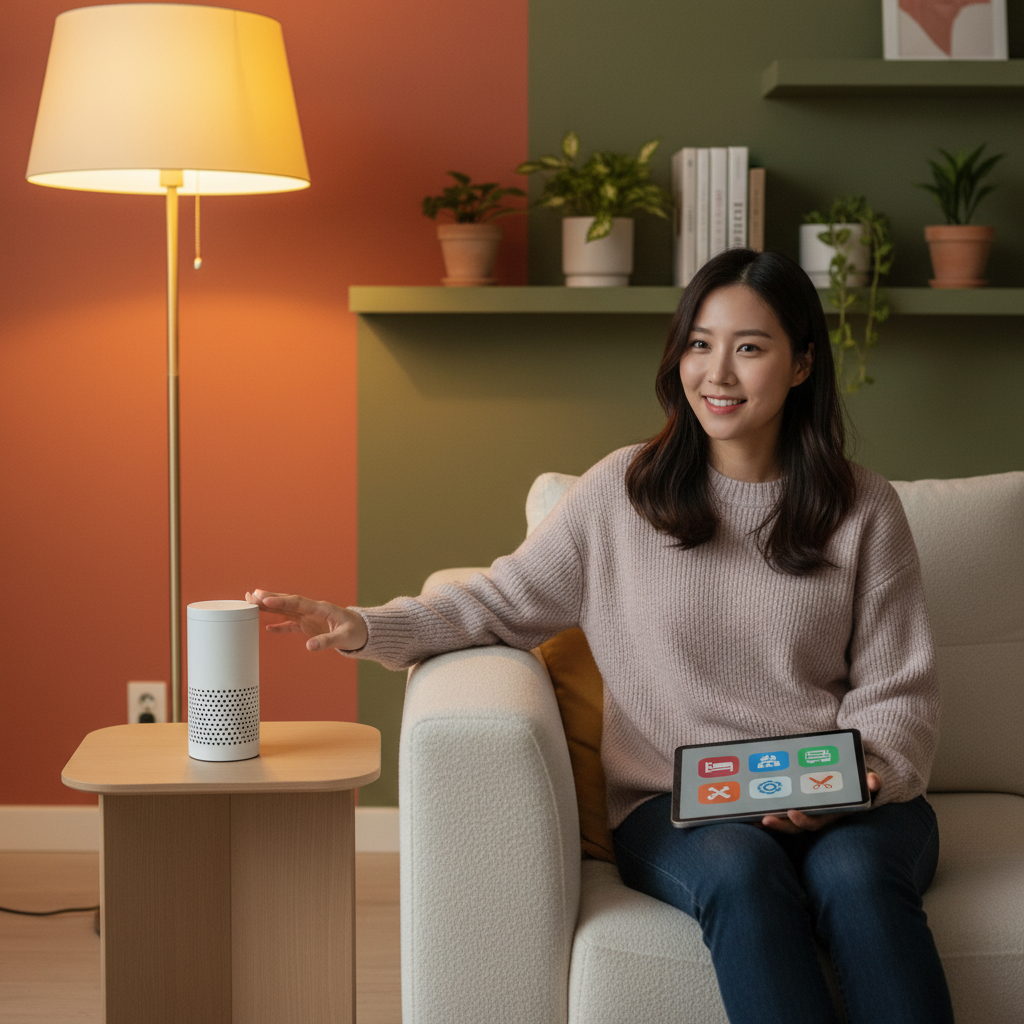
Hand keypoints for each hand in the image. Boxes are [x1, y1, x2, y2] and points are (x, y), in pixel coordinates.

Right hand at [245, 590, 367, 652]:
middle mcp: (312, 610)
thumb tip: (309, 646)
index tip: (265, 599)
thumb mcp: (344, 637)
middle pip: (287, 603)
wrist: (363, 631)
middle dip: (269, 599)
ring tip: (251, 602)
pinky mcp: (309, 626)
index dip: (281, 601)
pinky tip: (267, 627)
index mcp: (321, 608)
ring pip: (286, 611)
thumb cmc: (356, 631)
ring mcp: (309, 617)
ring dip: (269, 608)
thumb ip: (327, 641)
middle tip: (250, 595)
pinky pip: (291, 624)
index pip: (297, 602)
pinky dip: (280, 626)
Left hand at [759, 772, 881, 833]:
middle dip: (780, 825)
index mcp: (831, 813)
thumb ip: (873, 780)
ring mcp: (807, 812)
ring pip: (786, 822)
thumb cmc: (859, 780)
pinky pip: (781, 812)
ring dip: (770, 820)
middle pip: (796, 827)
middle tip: (764, 819)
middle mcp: (817, 816)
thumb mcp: (869, 779)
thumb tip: (874, 781)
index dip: (803, 820)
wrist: (856, 780)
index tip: (792, 812)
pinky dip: (767, 811)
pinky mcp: (797, 804)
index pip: (815, 822)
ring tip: (752, 817)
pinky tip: (751, 809)